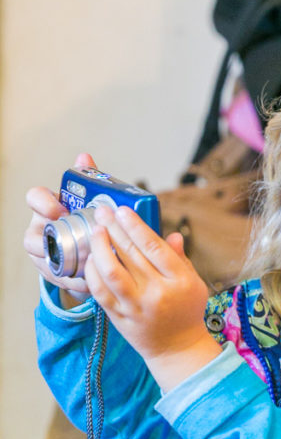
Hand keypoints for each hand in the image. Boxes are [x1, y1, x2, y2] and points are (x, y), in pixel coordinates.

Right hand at [24, 152, 97, 305]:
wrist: (86, 247)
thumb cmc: (84, 218)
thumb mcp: (87, 199)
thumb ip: (86, 179)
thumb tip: (84, 156)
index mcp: (45, 207)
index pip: (34, 197)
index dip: (43, 203)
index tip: (60, 209)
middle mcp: (38, 230)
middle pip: (31, 237)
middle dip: (50, 242)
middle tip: (78, 244)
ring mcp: (42, 254)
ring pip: (43, 261)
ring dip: (64, 265)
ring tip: (87, 266)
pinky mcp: (52, 273)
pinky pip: (58, 279)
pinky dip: (74, 282)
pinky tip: (91, 282)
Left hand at [84, 203, 220, 391]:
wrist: (177, 349)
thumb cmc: (186, 312)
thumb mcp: (194, 283)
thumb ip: (180, 258)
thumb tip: (171, 235)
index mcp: (180, 281)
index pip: (154, 247)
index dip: (135, 226)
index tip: (122, 211)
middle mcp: (158, 293)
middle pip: (130, 254)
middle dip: (114, 229)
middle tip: (103, 212)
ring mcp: (136, 307)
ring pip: (111, 272)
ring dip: (100, 248)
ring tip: (96, 231)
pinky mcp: (120, 317)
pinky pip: (100, 291)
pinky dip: (93, 272)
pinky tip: (92, 258)